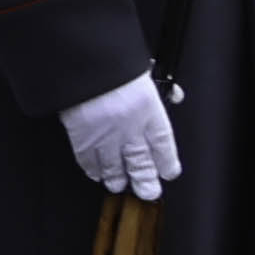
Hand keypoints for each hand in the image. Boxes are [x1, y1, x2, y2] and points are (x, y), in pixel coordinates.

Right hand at [61, 75, 179, 200]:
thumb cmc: (111, 64)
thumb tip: (176, 95)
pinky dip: (92, 169)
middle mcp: (129, 127)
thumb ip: (161, 88)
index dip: (167, 162)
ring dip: (118, 178)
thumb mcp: (144, 72)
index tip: (168, 172)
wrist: (79, 61)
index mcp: (149, 110)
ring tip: (119, 185)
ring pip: (114, 166)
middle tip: (149, 192)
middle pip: (141, 162)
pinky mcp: (80, 137)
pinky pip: (87, 160)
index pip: (163, 144)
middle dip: (146, 180)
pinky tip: (96, 174)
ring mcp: (104, 135)